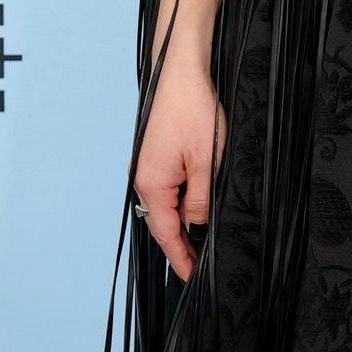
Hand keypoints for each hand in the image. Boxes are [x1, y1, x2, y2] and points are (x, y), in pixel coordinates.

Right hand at [132, 56, 227, 281]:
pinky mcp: (155, 157)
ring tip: (203, 238)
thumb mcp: (207, 161)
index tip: (191, 278)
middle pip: (163, 223)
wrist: (180, 73)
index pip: (167, 234)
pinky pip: (167, 189)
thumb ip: (201, 199)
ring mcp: (148, 168)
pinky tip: (197, 203)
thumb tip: (197, 225)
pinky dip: (182, 201)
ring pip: (167, 205)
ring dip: (184, 220)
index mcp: (153, 185)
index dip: (181, 258)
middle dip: (182, 243)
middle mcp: (144, 180)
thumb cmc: (192, 111)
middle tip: (201, 263)